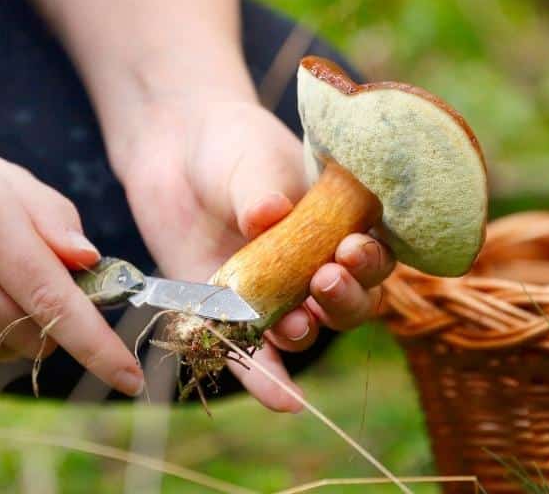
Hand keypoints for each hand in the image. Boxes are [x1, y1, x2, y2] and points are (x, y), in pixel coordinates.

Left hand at [116, 96, 394, 411]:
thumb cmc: (230, 145)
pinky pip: (253, 355)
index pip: (373, 253)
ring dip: (307, 331)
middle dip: (343, 299)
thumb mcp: (249, 158)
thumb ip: (261, 189)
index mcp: (340, 223)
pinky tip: (285, 403)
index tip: (348, 248)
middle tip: (323, 281)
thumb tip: (267, 215)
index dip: (369, 260)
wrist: (176, 148)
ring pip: (307, 327)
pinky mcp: (232, 313)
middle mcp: (316, 265)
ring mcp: (275, 293)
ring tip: (295, 323)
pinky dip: (268, 380)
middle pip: (349, 301)